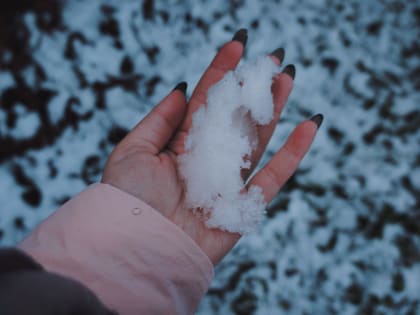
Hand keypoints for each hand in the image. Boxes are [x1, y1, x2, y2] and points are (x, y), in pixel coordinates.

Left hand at [102, 30, 320, 264]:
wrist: (137, 248)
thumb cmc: (127, 199)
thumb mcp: (133, 150)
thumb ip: (160, 119)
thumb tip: (183, 89)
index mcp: (180, 146)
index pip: (206, 102)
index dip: (221, 73)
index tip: (238, 45)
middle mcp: (206, 160)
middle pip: (235, 117)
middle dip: (252, 87)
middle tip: (271, 58)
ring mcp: (227, 182)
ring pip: (258, 139)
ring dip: (274, 108)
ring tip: (288, 77)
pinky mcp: (244, 206)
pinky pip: (275, 177)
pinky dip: (295, 153)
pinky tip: (311, 123)